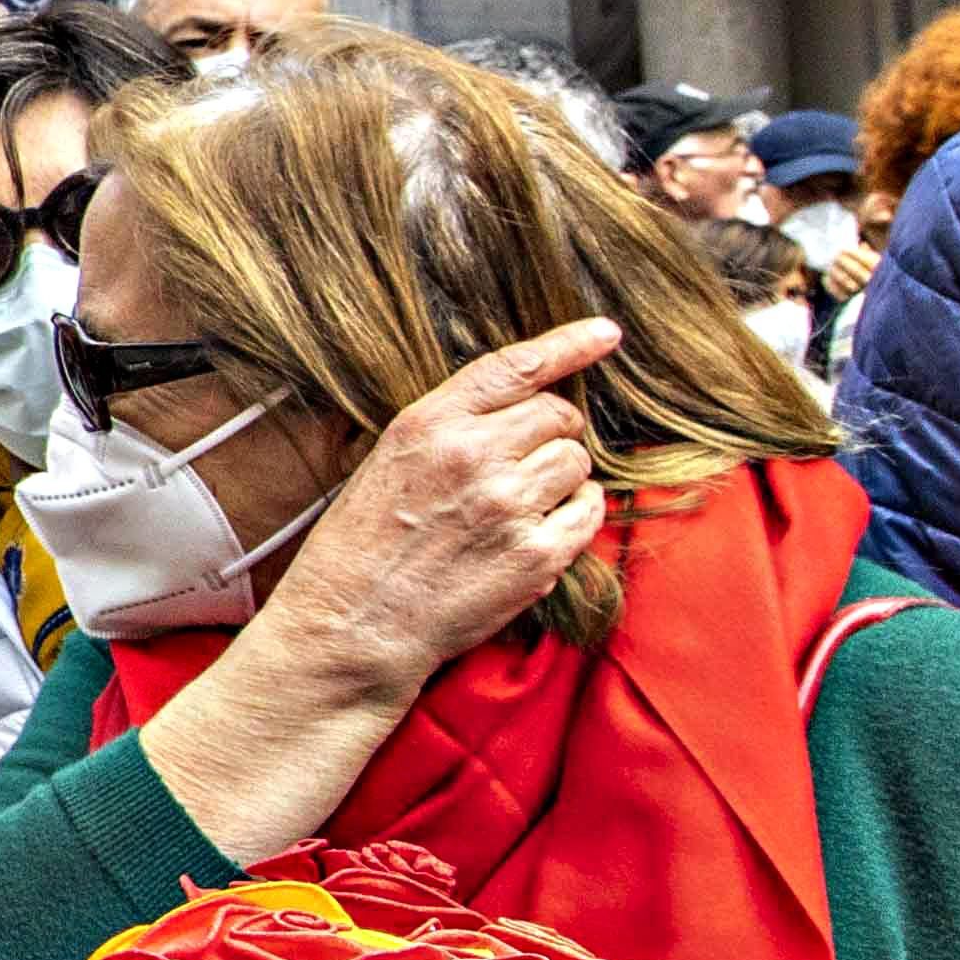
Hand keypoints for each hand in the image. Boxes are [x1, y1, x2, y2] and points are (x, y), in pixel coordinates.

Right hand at [252, 321, 624, 702]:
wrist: (353, 625)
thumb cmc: (363, 544)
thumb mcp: (388, 459)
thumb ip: (452, 426)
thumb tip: (526, 407)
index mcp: (430, 422)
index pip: (517, 366)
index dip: (570, 344)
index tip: (606, 333)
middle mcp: (473, 455)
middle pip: (559, 416)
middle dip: (555, 433)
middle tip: (526, 464)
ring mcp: (509, 506)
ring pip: (577, 463)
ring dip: (563, 478)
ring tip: (521, 505)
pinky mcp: (536, 556)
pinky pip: (588, 513)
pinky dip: (576, 517)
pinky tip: (540, 531)